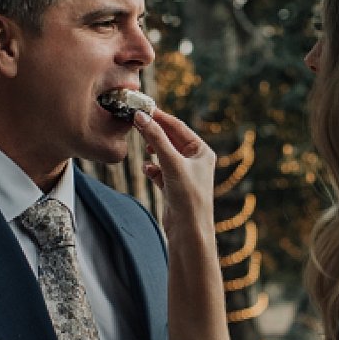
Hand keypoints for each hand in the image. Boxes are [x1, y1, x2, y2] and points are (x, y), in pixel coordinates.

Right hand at [132, 110, 215, 236]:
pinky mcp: (173, 187)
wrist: (188, 231)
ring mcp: (183, 174)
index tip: (143, 108)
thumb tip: (141, 116)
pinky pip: (159, 171)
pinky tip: (148, 169)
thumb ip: (156, 138)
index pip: (179, 127)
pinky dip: (152, 168)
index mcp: (202, 151)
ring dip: (153, 150)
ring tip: (143, 147)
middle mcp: (195, 161)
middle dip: (154, 132)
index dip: (160, 117)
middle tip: (136, 122)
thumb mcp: (171, 163)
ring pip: (163, 154)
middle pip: (170, 139)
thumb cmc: (188, 197)